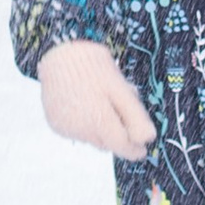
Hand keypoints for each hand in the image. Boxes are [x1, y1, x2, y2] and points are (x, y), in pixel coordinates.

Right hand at [38, 39, 157, 158]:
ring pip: (93, 138)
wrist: (57, 55)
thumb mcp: (119, 87)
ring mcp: (66, 128)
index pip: (121, 146)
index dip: (134, 149)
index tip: (142, 149)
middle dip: (117, 133)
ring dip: (101, 128)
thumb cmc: (92, 66)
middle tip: (120, 108)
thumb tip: (148, 138)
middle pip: (108, 143)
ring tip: (100, 100)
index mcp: (98, 120)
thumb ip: (134, 115)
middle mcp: (80, 129)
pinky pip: (78, 132)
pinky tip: (85, 104)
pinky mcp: (56, 124)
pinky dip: (85, 124)